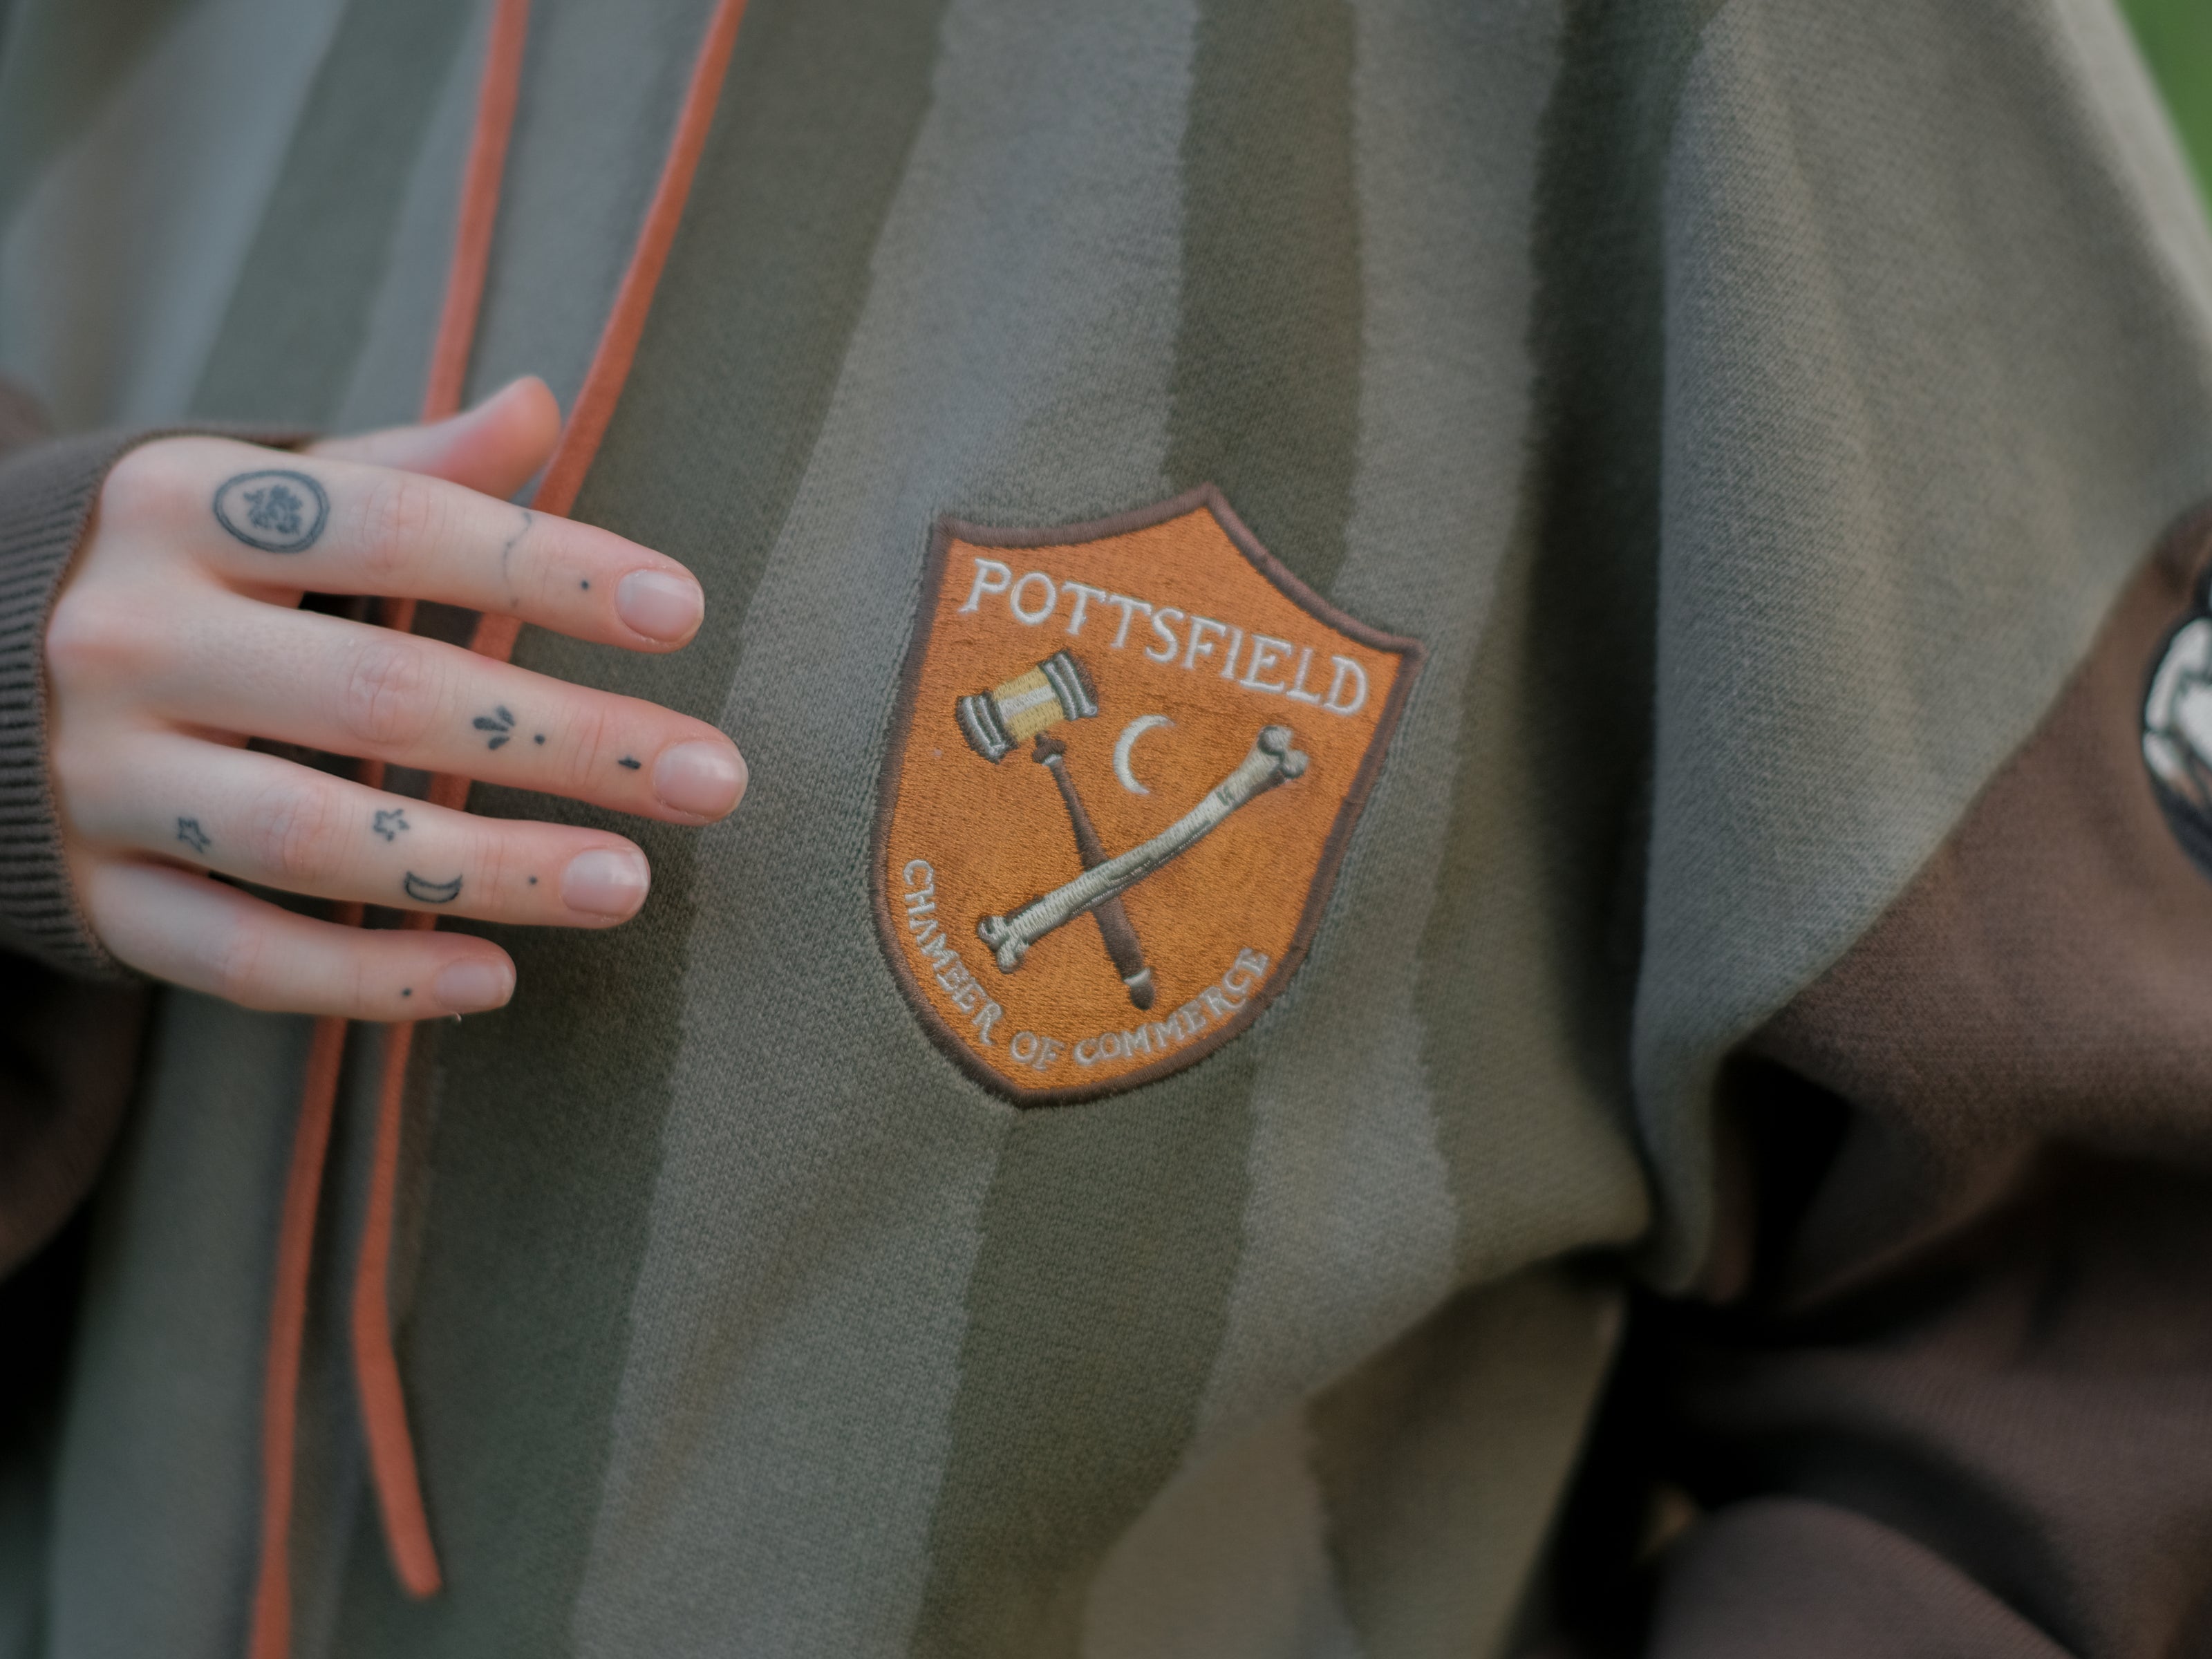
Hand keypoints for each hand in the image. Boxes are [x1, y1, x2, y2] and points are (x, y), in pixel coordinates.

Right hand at [45, 378, 745, 1018]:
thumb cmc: (177, 571)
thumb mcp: (262, 494)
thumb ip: (403, 468)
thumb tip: (538, 404)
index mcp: (183, 512)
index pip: (398, 532)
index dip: (548, 570)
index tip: (684, 612)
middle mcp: (130, 641)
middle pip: (382, 698)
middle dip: (567, 741)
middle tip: (714, 778)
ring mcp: (104, 778)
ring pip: (316, 840)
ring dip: (488, 869)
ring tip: (631, 883)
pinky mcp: (98, 895)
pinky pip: (240, 958)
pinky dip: (369, 978)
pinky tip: (496, 979)